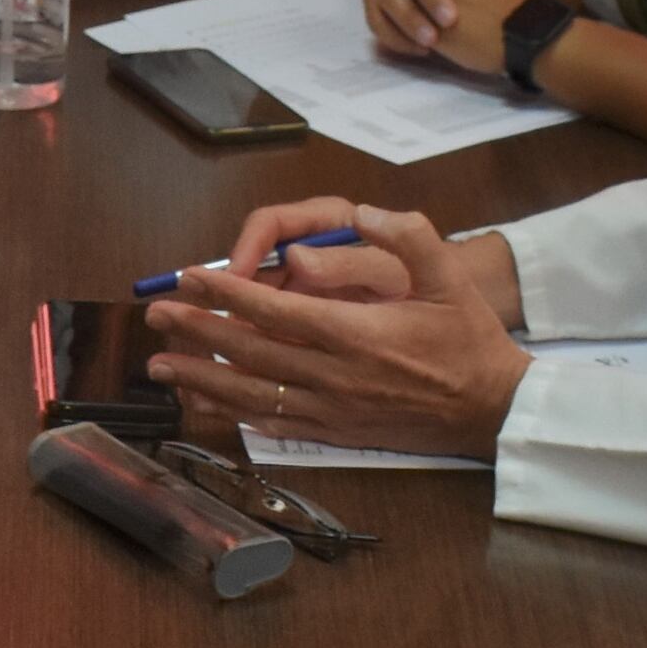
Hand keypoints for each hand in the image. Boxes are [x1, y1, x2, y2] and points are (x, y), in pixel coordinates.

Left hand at [143, 204, 535, 454]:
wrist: (491, 408)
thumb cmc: (468, 339)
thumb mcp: (448, 275)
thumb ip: (408, 236)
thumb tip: (362, 214)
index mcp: (354, 333)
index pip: (273, 309)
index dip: (224, 292)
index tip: (188, 278)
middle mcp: (333, 375)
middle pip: (248, 352)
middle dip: (196, 331)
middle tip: (155, 315)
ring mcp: (330, 409)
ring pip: (250, 394)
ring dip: (200, 379)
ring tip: (159, 365)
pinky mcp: (334, 433)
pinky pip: (271, 424)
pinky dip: (232, 412)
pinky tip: (205, 403)